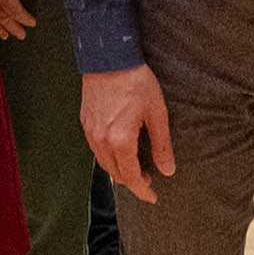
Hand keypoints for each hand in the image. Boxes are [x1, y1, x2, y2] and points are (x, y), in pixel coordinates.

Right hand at [83, 63, 177, 194]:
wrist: (108, 57)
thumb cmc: (136, 81)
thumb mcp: (157, 113)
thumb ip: (161, 144)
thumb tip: (168, 170)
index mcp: (120, 141)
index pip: (131, 177)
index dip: (143, 191)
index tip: (153, 197)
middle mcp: (101, 140)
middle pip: (116, 174)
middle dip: (132, 181)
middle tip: (149, 179)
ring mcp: (90, 132)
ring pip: (104, 163)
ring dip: (119, 170)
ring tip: (135, 166)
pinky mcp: (85, 122)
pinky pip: (96, 149)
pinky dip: (108, 157)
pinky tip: (119, 149)